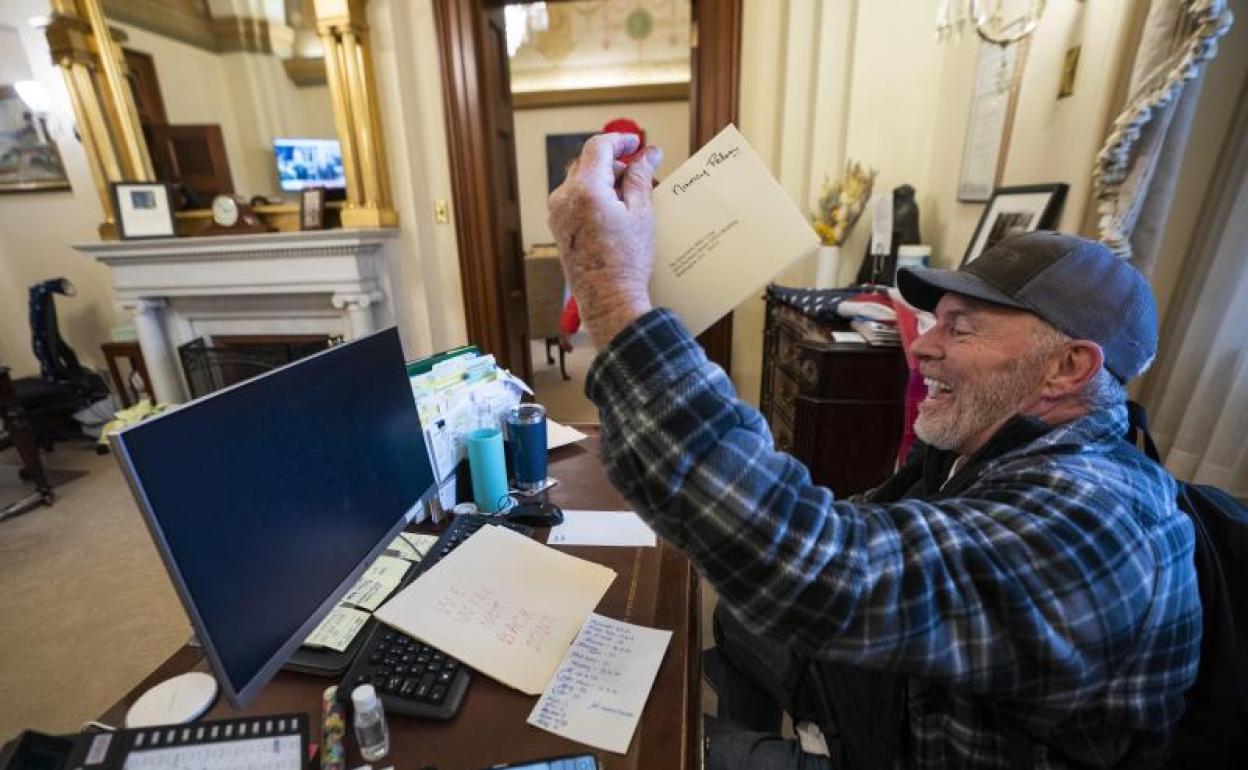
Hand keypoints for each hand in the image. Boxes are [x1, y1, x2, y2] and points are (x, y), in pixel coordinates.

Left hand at [548, 133, 662, 346]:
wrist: (608, 298)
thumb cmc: (626, 262)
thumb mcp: (641, 213)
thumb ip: (640, 176)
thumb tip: (648, 153)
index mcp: (585, 189)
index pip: (598, 147)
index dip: (620, 140)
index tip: (636, 143)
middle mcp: (564, 197)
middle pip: (588, 162)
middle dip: (614, 163)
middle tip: (639, 175)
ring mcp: (556, 212)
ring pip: (580, 179)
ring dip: (604, 180)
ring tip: (629, 199)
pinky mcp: (557, 226)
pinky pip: (574, 198)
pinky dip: (593, 195)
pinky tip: (614, 212)